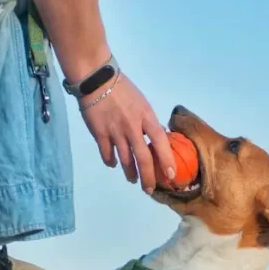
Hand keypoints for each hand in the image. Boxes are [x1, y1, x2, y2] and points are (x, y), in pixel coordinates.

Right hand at [80, 75, 174, 192]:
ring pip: (125, 160)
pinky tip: (114, 164)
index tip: (171, 175)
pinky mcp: (100, 134)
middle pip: (143, 158)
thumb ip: (148, 123)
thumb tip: (156, 141)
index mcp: (146, 117)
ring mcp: (115, 132)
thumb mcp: (143, 104)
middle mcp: (132, 127)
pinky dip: (111, 162)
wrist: (96, 80)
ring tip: (132, 179)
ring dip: (130, 173)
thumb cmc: (123, 90)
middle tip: (149, 189)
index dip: (167, 160)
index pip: (160, 142)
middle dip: (147, 178)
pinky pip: (107, 155)